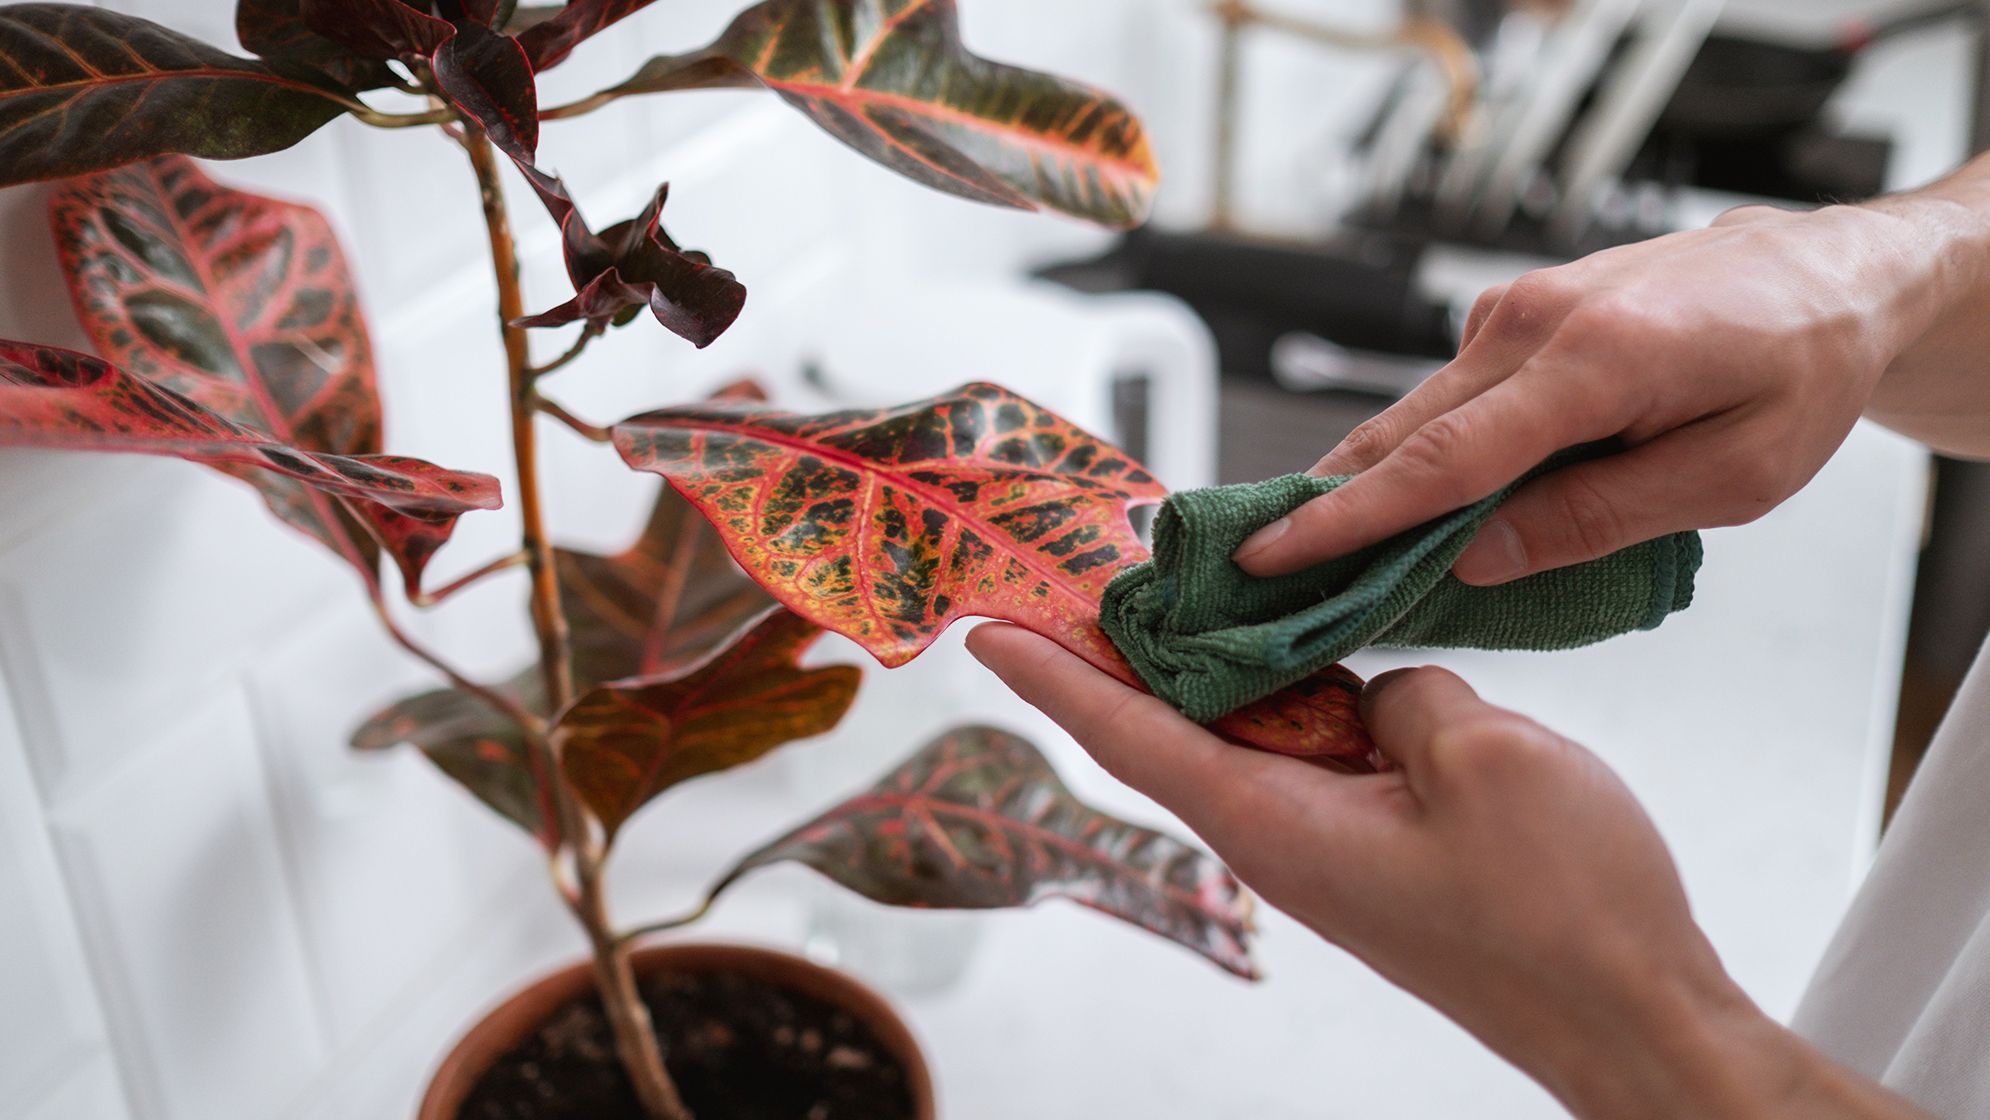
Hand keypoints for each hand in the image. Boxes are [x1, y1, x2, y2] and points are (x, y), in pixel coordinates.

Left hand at [967, 623, 1928, 1119]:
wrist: (1637, 1018)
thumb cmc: (1566, 915)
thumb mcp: (1485, 758)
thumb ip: (1406, 693)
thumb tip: (1375, 693)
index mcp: (1275, 823)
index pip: (1130, 735)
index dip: (1054, 677)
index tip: (987, 633)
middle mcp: (1283, 841)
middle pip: (1178, 728)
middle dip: (1132, 648)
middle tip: (1095, 565)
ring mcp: (1331, 850)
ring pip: (1256, 737)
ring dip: (1231, 668)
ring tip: (1207, 582)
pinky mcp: (1380, 853)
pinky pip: (1318, 760)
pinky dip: (1306, 699)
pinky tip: (1327, 647)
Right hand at [1233, 202, 1969, 583]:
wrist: (1827, 271)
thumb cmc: (1800, 371)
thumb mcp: (1735, 476)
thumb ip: (1599, 518)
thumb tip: (1479, 557)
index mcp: (1593, 361)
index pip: (1442, 460)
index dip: (1349, 520)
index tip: (1271, 557)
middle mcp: (1534, 320)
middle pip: (1402, 433)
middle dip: (1322, 506)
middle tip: (1252, 571)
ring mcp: (1518, 307)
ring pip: (1416, 412)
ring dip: (1360, 481)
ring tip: (1302, 549)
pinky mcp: (1517, 311)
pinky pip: (1448, 396)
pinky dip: (1415, 450)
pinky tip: (1403, 503)